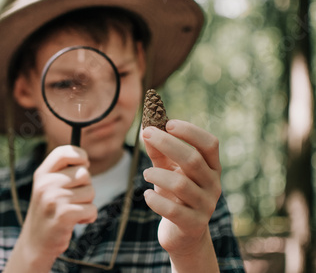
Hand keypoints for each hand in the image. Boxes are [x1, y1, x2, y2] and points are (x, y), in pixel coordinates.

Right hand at [19, 145, 96, 264]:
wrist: (35, 243)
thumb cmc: (48, 211)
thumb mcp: (48, 187)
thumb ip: (63, 172)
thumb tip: (86, 161)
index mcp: (42, 173)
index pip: (65, 152)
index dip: (80, 155)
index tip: (84, 164)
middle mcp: (46, 184)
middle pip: (84, 173)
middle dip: (85, 187)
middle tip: (72, 199)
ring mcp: (54, 199)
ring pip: (90, 192)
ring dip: (87, 203)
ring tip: (71, 211)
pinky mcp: (64, 215)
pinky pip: (92, 209)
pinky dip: (89, 217)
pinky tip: (75, 222)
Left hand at [142, 120, 221, 257]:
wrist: (183, 235)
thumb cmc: (175, 195)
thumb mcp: (168, 170)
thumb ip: (158, 152)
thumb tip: (146, 130)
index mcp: (212, 168)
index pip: (209, 144)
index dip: (190, 131)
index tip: (168, 123)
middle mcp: (213, 185)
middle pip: (193, 160)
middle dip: (168, 144)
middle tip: (147, 134)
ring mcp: (205, 206)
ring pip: (181, 184)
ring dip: (157, 174)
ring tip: (145, 173)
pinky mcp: (193, 224)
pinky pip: (172, 210)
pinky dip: (155, 200)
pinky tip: (147, 195)